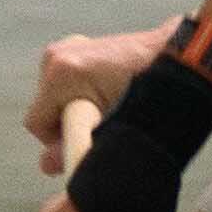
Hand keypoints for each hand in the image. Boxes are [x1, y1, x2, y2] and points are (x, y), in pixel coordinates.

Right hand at [25, 24, 172, 170]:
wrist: (174, 59)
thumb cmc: (148, 92)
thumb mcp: (110, 128)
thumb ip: (76, 147)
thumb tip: (48, 165)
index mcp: (61, 73)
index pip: (37, 124)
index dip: (58, 142)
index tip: (85, 141)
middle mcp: (57, 56)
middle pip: (47, 110)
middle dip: (68, 124)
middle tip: (101, 126)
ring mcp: (67, 47)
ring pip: (56, 97)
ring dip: (77, 109)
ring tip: (108, 108)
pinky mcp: (78, 46)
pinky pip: (67, 83)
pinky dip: (83, 93)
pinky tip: (108, 94)